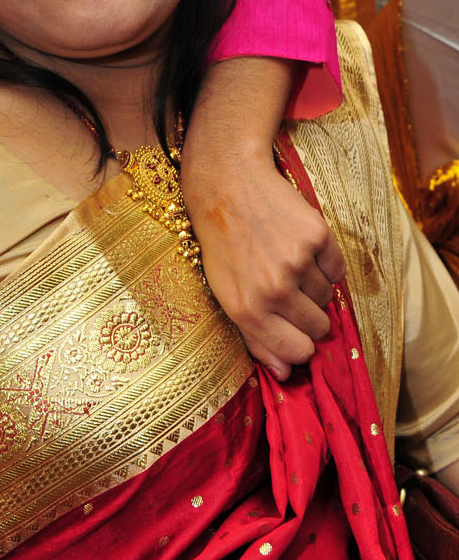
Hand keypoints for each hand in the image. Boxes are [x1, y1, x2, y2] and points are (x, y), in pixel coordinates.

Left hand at [185, 147, 345, 378]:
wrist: (227, 186)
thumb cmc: (222, 245)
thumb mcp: (224, 295)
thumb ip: (255, 337)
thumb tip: (286, 373)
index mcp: (247, 310)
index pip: (297, 352)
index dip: (299, 345)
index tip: (294, 332)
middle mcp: (274, 290)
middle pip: (319, 328)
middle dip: (308, 316)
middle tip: (289, 292)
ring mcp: (297, 262)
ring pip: (328, 298)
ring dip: (314, 287)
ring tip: (287, 263)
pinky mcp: (317, 237)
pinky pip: (338, 270)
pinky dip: (325, 264)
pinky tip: (300, 247)